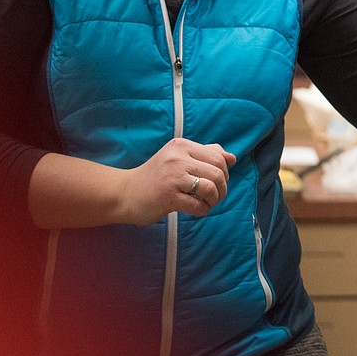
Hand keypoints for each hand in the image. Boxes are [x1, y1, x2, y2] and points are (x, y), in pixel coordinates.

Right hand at [121, 138, 236, 223]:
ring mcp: (172, 177)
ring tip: (207, 203)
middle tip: (215, 196)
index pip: (218, 157)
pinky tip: (197, 210)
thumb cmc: (156, 176)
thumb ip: (206, 154)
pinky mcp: (168, 196)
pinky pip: (198, 205)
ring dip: (214, 200)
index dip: (224, 173)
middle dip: (223, 188)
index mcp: (181, 146)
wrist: (124, 193)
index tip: (218, 182)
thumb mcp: (179, 158)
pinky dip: (204, 210)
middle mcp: (177, 158)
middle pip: (217, 172)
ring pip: (211, 188)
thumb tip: (232, 158)